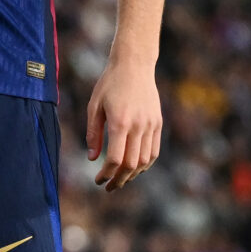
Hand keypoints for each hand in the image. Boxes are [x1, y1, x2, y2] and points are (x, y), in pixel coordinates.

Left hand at [86, 53, 162, 190]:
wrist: (134, 64)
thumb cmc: (109, 83)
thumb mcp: (94, 106)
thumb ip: (93, 133)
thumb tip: (93, 158)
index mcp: (120, 122)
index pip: (115, 159)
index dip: (106, 174)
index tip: (98, 180)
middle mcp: (138, 125)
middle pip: (131, 165)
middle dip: (119, 180)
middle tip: (108, 186)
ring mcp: (151, 125)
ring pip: (145, 161)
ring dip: (133, 175)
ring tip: (121, 180)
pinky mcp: (157, 123)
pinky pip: (154, 151)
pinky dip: (145, 164)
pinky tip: (135, 168)